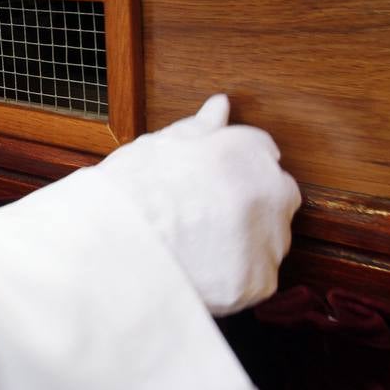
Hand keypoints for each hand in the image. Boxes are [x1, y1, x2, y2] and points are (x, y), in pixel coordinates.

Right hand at [96, 95, 299, 315]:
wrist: (114, 249)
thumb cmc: (129, 194)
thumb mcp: (159, 147)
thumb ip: (200, 128)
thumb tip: (219, 106)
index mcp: (244, 151)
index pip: (261, 152)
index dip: (232, 168)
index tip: (211, 183)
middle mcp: (268, 192)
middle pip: (275, 197)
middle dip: (250, 204)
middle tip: (202, 216)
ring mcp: (267, 240)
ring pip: (269, 240)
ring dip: (245, 242)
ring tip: (196, 246)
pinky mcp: (258, 282)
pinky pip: (256, 280)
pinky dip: (234, 278)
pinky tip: (200, 270)